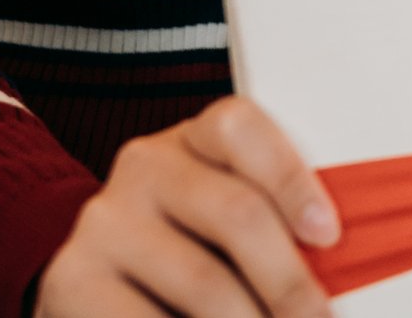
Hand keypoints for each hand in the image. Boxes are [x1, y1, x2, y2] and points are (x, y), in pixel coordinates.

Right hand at [34, 96, 340, 317]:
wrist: (94, 283)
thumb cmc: (190, 251)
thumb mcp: (227, 223)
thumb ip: (275, 228)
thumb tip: (337, 267)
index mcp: (193, 138)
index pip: (240, 128)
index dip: (290, 179)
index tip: (327, 235)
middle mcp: (145, 167)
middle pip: (236, 211)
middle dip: (289, 281)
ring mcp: (104, 223)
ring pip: (204, 281)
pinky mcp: (73, 280)